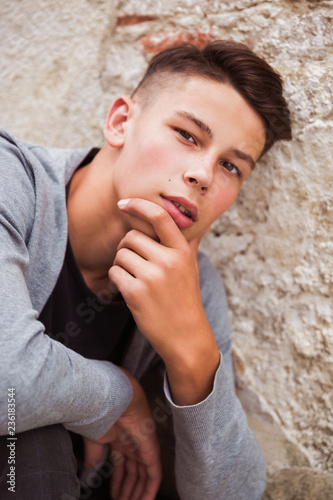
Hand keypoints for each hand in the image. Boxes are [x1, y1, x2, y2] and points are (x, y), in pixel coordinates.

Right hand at [83, 368, 161, 499]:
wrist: (109, 398)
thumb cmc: (100, 413)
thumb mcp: (94, 440)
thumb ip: (94, 457)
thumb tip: (88, 473)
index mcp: (119, 438)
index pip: (122, 465)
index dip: (118, 482)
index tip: (113, 496)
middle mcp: (132, 442)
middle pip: (134, 471)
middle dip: (129, 490)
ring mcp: (143, 444)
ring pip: (144, 474)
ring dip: (138, 493)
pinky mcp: (151, 447)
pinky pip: (154, 473)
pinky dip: (149, 489)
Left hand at [109, 198, 219, 404]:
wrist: (186, 337)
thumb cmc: (186, 299)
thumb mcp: (192, 268)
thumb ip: (190, 242)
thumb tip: (204, 219)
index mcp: (182, 251)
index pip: (159, 217)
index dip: (138, 205)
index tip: (123, 203)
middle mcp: (168, 261)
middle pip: (131, 237)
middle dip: (126, 247)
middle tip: (133, 261)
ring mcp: (152, 277)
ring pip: (120, 255)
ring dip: (121, 264)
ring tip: (135, 278)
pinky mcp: (136, 293)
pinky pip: (114, 273)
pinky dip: (117, 279)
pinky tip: (129, 289)